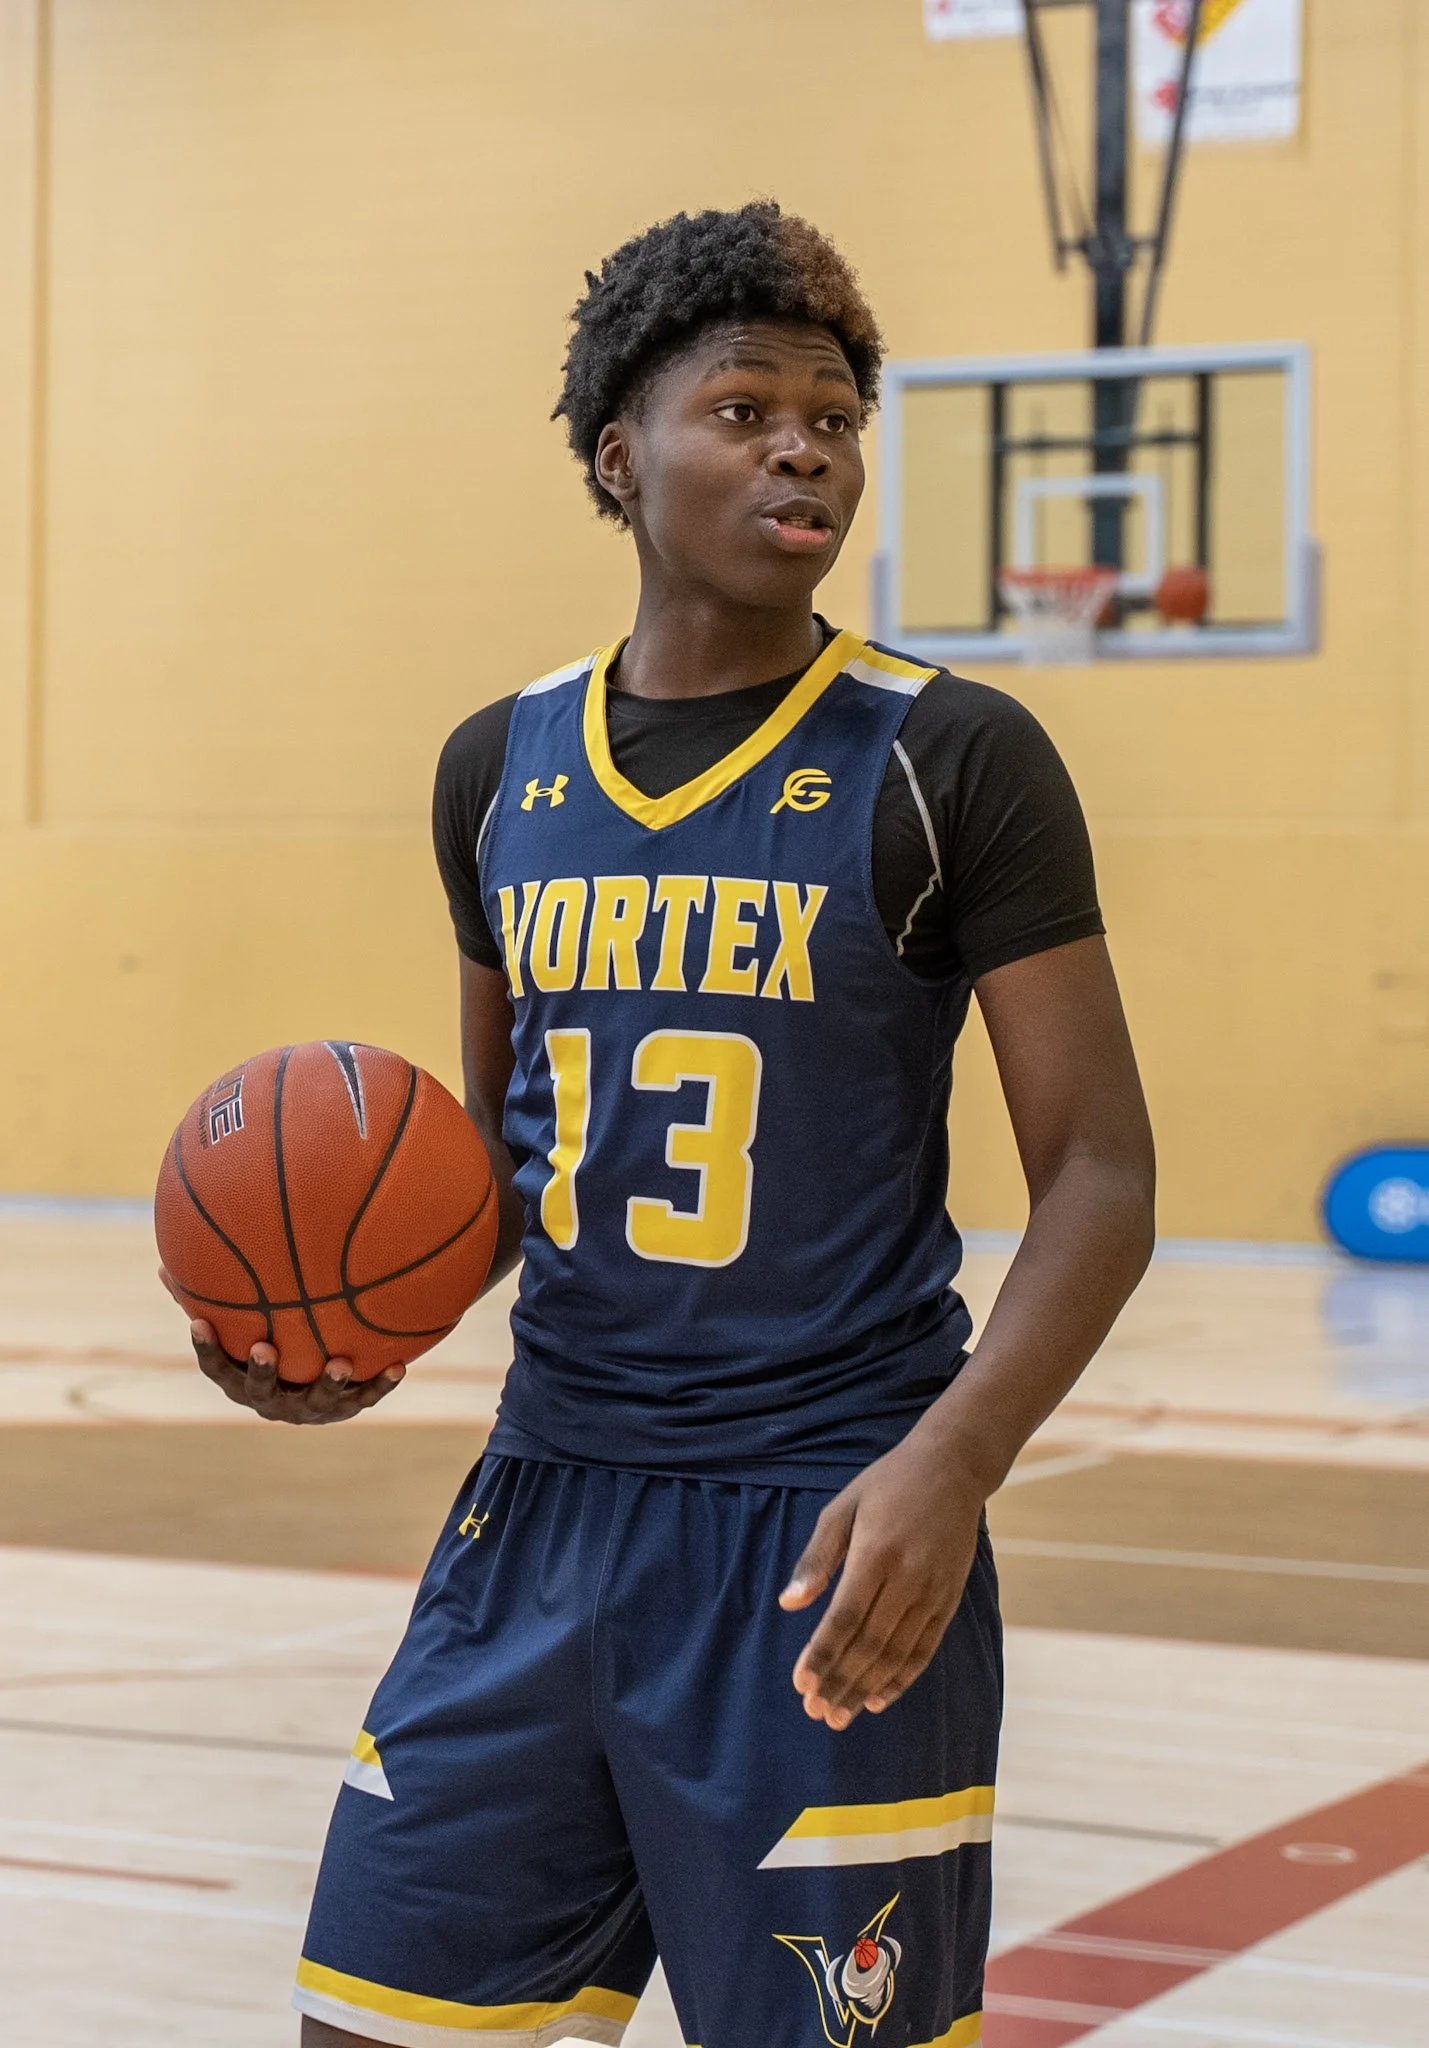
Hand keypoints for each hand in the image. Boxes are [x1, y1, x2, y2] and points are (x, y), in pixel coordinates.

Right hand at [188, 1317, 404, 1422]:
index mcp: (241, 1381)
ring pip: (318, 1401)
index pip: (216, 1368)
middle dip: (264, 1373)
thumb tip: (162, 1264)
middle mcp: (272, 1401)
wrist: (313, 1391)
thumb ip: (206, 1299)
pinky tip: (400, 1364)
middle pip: (263, 1391)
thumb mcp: (236, 1327)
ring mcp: (310, 1409)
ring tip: (339, 1362)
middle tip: (265, 1349)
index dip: (206, 1349)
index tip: (198, 1324)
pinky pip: (366, 1396)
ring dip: (328, 1384)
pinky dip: (381, 1383)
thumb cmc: (267, 1344)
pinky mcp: (347, 1407)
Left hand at [779, 1428, 985, 1730]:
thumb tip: (788, 1603)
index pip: (844, 1618)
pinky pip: (925, 1648)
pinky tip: (880, 1697)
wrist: (953, 1469)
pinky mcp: (949, 1598)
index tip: (801, 1684)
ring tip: (840, 1714)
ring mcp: (932, 1591)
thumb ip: (817, 1558)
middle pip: (869, 1644)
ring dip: (866, 1688)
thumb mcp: (842, 1508)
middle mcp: (907, 1577)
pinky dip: (902, 1677)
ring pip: (896, 1653)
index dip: (822, 1655)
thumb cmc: (887, 1485)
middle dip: (840, 1682)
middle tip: (816, 1712)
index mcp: (876, 1553)